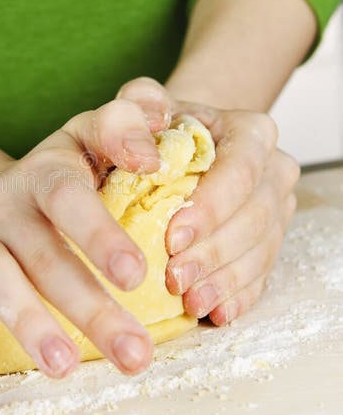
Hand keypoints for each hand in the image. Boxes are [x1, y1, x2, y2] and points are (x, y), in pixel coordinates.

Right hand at [0, 81, 173, 399]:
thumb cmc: (61, 181)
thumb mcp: (91, 141)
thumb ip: (127, 129)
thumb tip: (158, 149)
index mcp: (47, 171)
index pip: (68, 195)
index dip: (99, 232)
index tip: (136, 274)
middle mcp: (3, 203)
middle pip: (44, 254)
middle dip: (90, 307)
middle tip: (135, 353)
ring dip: (30, 325)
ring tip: (66, 367)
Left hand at [150, 99, 296, 325]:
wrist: (175, 148)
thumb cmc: (157, 129)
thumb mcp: (141, 104)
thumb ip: (138, 102)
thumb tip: (146, 127)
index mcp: (251, 132)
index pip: (241, 169)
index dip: (211, 206)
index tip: (173, 235)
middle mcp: (274, 170)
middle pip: (254, 216)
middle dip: (213, 251)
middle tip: (174, 277)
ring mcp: (277, 211)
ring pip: (260, 251)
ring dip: (224, 280)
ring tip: (188, 300)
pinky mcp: (268, 245)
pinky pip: (262, 276)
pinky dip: (237, 296)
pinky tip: (214, 312)